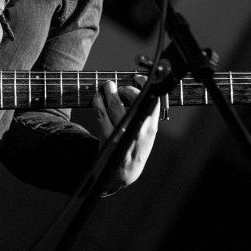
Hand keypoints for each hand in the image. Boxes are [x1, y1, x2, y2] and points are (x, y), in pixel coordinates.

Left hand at [91, 75, 161, 191]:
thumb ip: (146, 115)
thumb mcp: (147, 134)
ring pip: (115, 105)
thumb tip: (136, 88)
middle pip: (132, 100)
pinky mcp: (108, 138)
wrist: (125, 173)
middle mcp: (139, 130)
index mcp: (151, 127)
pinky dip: (98, 103)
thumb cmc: (136, 148)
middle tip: (115, 85)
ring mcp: (123, 134)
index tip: (137, 78)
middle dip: (122, 88)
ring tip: (106, 87)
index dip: (145, 85)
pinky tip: (97, 99)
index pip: (153, 100)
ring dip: (109, 92)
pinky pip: (101, 115)